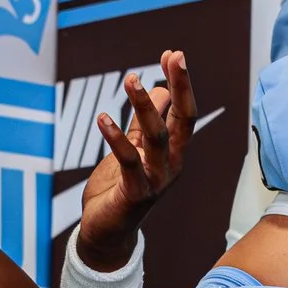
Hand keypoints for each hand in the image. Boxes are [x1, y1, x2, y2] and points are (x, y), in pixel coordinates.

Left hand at [72, 50, 196, 269]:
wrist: (107, 233)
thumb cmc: (120, 190)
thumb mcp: (133, 149)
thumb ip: (143, 122)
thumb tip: (158, 89)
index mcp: (173, 152)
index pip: (184, 112)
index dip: (182, 83)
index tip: (174, 54)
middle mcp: (171, 165)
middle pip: (182, 121)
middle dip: (180, 86)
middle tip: (174, 56)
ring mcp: (157, 180)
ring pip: (156, 137)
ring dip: (144, 106)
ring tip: (131, 79)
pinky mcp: (136, 194)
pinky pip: (129, 162)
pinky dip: (116, 139)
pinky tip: (103, 118)